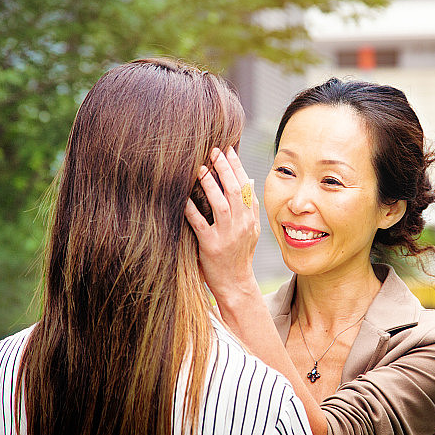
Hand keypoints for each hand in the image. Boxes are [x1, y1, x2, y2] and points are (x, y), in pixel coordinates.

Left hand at [185, 147, 260, 301]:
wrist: (235, 283)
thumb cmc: (239, 255)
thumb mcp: (251, 231)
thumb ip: (249, 208)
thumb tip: (248, 181)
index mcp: (251, 219)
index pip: (247, 187)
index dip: (237, 167)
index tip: (228, 150)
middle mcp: (242, 225)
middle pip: (236, 191)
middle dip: (224, 169)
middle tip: (213, 151)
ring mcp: (227, 236)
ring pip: (221, 204)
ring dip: (210, 184)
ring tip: (200, 168)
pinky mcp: (211, 246)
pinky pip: (200, 223)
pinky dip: (191, 208)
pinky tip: (183, 197)